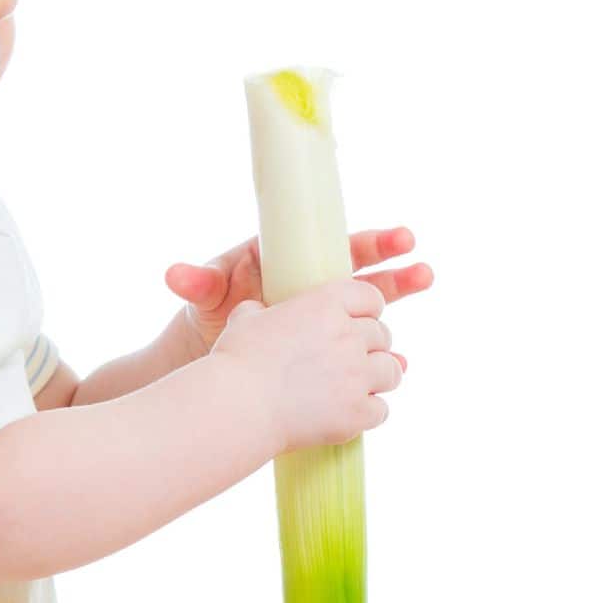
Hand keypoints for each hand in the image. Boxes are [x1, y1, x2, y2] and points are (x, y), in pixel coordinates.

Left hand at [165, 227, 433, 353]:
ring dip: (399, 305)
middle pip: (366, 275)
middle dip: (396, 271)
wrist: (214, 350)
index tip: (400, 240)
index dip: (373, 242)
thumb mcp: (209, 292)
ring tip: (425, 307)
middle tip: (422, 270)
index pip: (342, 246)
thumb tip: (176, 275)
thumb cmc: (214, 310)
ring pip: (373, 308)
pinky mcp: (330, 347)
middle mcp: (320, 285)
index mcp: (298, 261)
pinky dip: (381, 355)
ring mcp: (329, 318)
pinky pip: (362, 347)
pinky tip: (400, 362)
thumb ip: (199, 281)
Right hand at [211, 277, 402, 450]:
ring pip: (391, 371)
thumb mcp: (245, 319)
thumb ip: (261, 310)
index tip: (359, 322)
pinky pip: (382, 410)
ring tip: (359, 387)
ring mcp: (357, 374)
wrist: (237, 407)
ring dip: (379, 378)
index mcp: (326, 304)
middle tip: (353, 360)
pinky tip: (351, 414)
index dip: (367, 310)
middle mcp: (349, 335)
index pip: (371, 297)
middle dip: (371, 346)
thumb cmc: (236, 362)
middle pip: (383, 335)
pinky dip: (369, 412)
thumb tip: (258, 310)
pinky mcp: (358, 411)